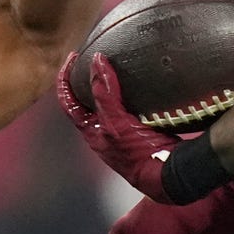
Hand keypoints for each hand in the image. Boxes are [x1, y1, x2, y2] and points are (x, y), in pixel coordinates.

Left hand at [56, 53, 212, 203]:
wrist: (167, 174)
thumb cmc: (139, 156)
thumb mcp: (116, 122)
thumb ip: (105, 93)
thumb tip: (97, 63)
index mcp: (90, 131)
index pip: (68, 101)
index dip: (65, 78)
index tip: (72, 59)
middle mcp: (103, 132)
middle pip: (87, 100)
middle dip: (87, 79)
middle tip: (93, 58)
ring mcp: (121, 132)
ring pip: (109, 103)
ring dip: (109, 85)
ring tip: (115, 66)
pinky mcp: (140, 131)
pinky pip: (129, 107)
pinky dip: (129, 93)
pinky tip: (139, 85)